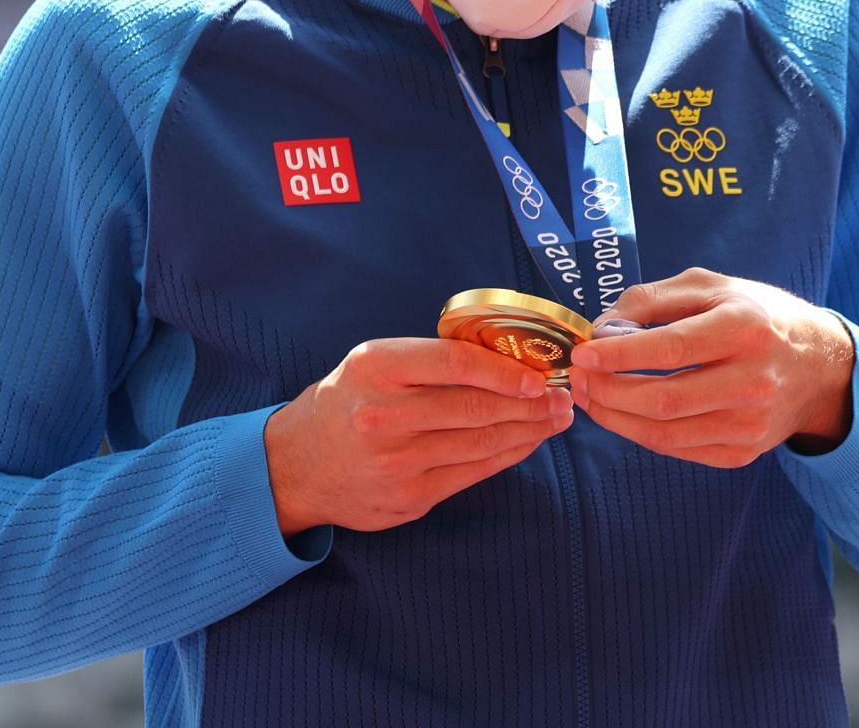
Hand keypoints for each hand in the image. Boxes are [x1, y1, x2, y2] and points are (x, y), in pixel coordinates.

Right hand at [264, 338, 572, 535]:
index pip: (454, 364)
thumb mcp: (373, 363)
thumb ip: (427, 360)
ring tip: (556, 418)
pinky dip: (507, 455)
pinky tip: (527, 443)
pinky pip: (472, 474)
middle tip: (562, 397)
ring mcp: (396, 462)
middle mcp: (383, 415)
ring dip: (528, 430)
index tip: (539, 375)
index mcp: (375, 368)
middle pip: (475, 408)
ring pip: (480, 443)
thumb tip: (507, 359)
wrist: (296, 466)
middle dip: (530, 403)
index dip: (504, 371)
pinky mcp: (408, 498)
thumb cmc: (346, 402)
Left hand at [568, 268, 853, 467]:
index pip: (672, 349)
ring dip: (615, 417)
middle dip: (608, 391)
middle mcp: (753, 380)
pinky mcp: (743, 452)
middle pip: (664, 399)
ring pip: (665, 433)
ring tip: (589, 396)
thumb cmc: (757, 316)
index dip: (620, 355)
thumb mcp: (712, 287)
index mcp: (745, 328)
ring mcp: (750, 424)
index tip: (583, 352)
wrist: (819, 366)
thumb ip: (652, 299)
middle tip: (577, 377)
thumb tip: (602, 328)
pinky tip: (620, 414)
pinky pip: (678, 450)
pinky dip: (640, 433)